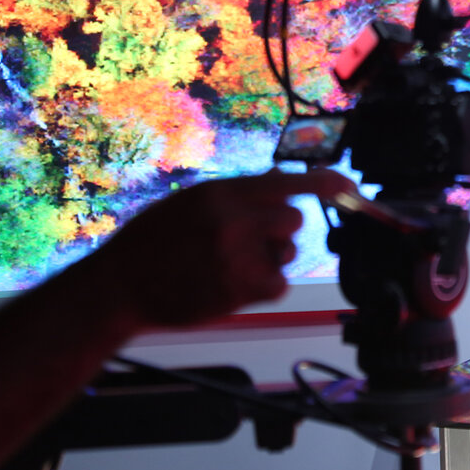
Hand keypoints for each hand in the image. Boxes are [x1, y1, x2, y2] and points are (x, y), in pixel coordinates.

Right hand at [95, 168, 357, 327]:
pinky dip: (264, 286)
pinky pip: (278, 284)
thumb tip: (283, 180)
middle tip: (250, 239)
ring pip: (287, 252)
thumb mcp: (192, 201)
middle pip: (295, 219)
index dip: (329, 183)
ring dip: (270, 259)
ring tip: (226, 264)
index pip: (292, 181)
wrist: (118, 288)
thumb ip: (238, 194)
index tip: (351, 188)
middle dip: (281, 229)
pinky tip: (231, 284)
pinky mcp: (240, 289)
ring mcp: (238, 256)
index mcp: (223, 193)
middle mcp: (234, 220)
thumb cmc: (152, 243)